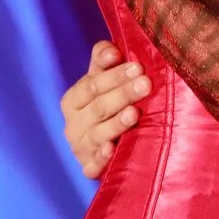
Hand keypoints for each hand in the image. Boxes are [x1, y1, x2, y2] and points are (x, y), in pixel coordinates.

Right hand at [60, 41, 148, 179]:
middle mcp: (72, 125)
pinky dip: (101, 158)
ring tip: (135, 113)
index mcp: (72, 100)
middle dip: (122, 94)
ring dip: (116, 124)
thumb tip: (112, 50)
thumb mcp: (100, 81)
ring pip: (97, 134)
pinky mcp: (88, 168)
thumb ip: (103, 61)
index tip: (137, 66)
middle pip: (98, 108)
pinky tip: (111, 149)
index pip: (91, 86)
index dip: (114, 75)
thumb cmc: (104, 105)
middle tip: (146, 84)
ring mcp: (80, 148)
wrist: (100, 147)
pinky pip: (93, 165)